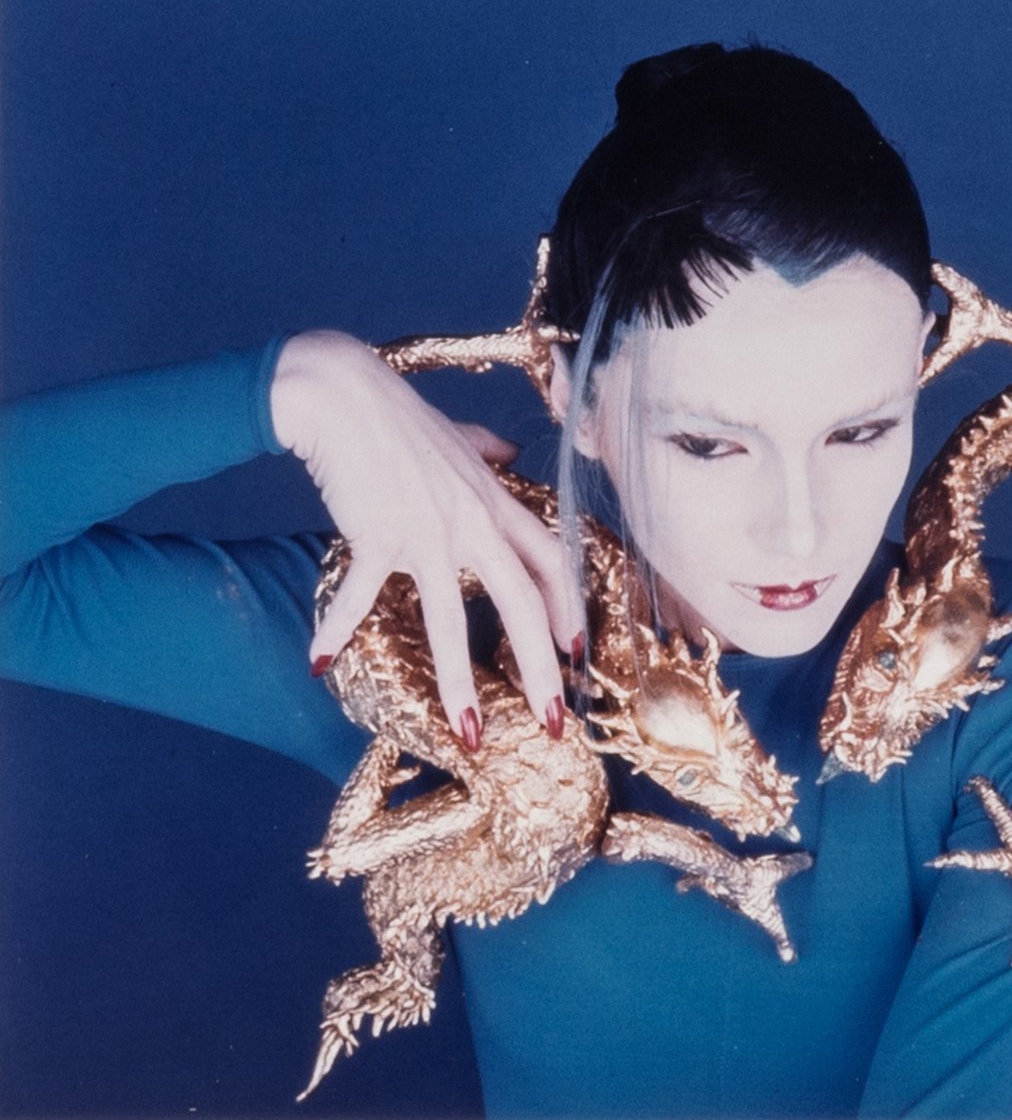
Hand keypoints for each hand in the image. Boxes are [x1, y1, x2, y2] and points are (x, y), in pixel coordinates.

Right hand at [271, 330, 581, 750]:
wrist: (344, 393)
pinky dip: (335, 626)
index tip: (577, 655)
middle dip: (541, 671)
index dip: (570, 611)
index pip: (552, 564)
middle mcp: (472, 523)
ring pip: (451, 619)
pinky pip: (361, 593)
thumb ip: (488, 452)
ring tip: (468, 732)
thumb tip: (511, 454)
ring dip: (459, 684)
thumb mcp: (458, 436)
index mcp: (497, 504)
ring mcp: (427, 531)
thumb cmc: (399, 418)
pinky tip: (320, 660)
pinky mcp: (376, 533)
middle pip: (522, 605)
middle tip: (553, 723)